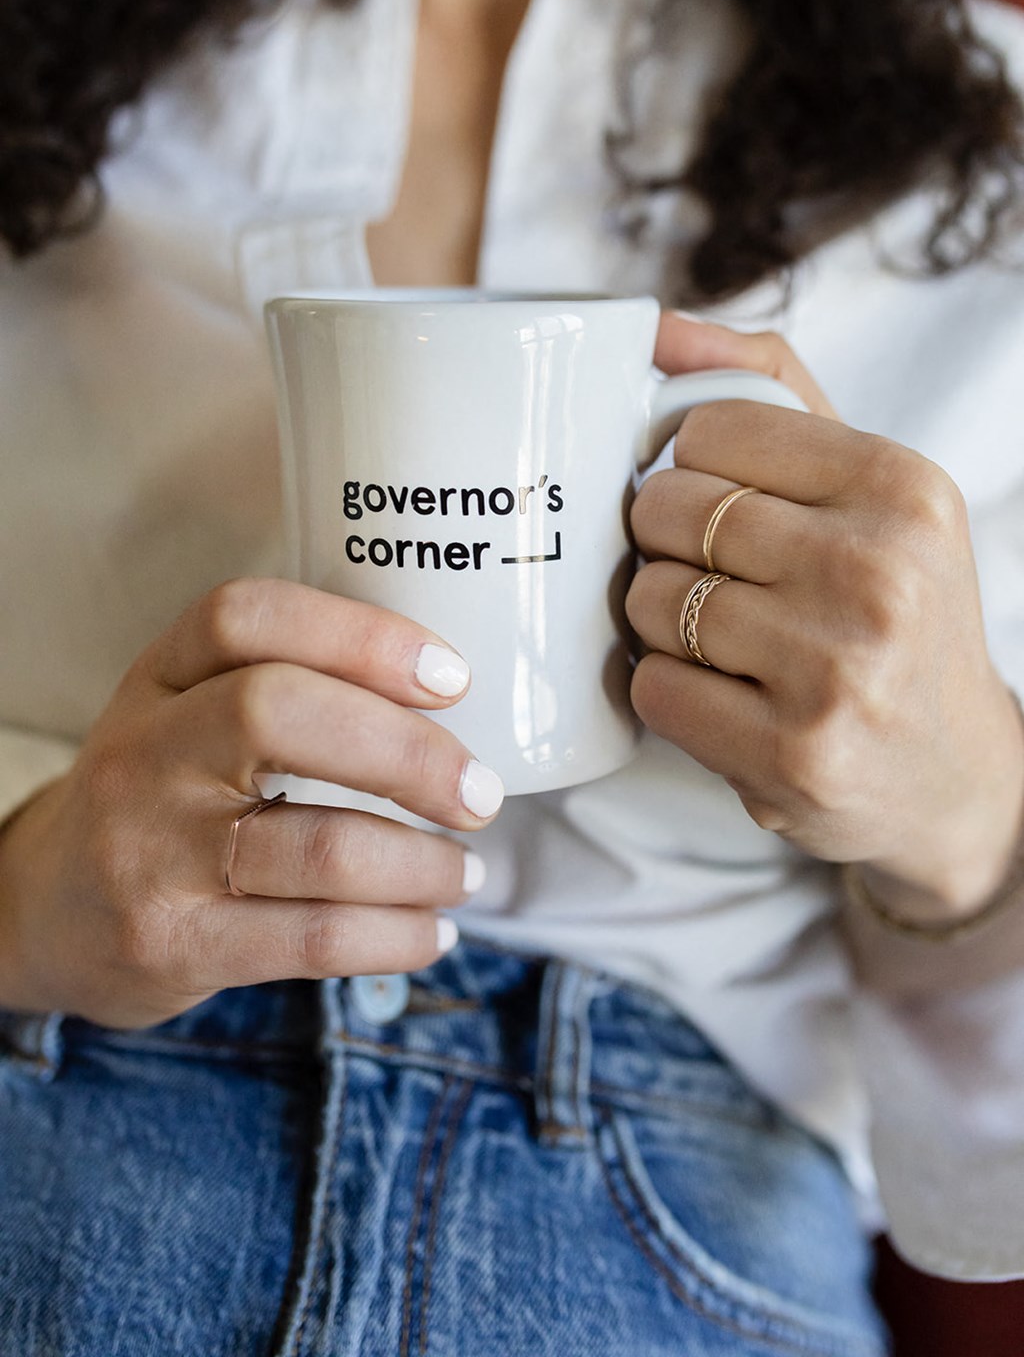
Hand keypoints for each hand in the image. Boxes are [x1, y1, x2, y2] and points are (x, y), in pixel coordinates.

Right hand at [0, 580, 500, 1026]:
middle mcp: (144, 752)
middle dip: (408, 753)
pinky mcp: (172, 944)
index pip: (246, 618)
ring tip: (466, 871)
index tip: (451, 677)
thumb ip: (286, 684)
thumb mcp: (187, 713)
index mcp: (159, 675)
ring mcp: (150, 852)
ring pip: (320, 846)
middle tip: (480, 792)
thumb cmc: (159, 794)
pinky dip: (398, 936)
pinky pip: (315, 940)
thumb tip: (449, 698)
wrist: (42, 909)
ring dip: (424, 864)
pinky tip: (431, 931)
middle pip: (280, 714)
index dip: (360, 635)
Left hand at [626, 312, 1023, 919]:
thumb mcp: (869, 487)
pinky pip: (653, 686)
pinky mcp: (792, 754)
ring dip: (661, 620)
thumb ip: (769, 389)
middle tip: (714, 575)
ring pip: (649, 599)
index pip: (707, 433)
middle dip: (666, 544)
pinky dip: (667, 689)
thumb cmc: (894, 610)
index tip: (717, 504)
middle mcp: (878, 572)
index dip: (688, 469)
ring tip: (721, 638)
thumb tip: (657, 327)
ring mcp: (836, 670)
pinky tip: (722, 694)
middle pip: (667, 511)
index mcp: (901, 487)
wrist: (953, 772)